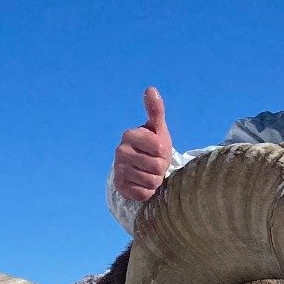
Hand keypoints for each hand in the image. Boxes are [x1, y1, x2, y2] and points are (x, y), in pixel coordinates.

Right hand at [113, 87, 173, 201]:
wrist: (140, 169)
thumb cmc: (153, 147)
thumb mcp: (157, 129)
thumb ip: (155, 111)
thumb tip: (151, 89)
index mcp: (130, 135)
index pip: (159, 148)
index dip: (164, 152)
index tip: (158, 150)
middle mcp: (120, 151)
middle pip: (156, 166)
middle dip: (160, 168)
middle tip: (155, 163)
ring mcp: (118, 169)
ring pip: (150, 181)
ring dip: (155, 180)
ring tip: (150, 173)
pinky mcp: (120, 187)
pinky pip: (143, 193)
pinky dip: (148, 191)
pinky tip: (143, 184)